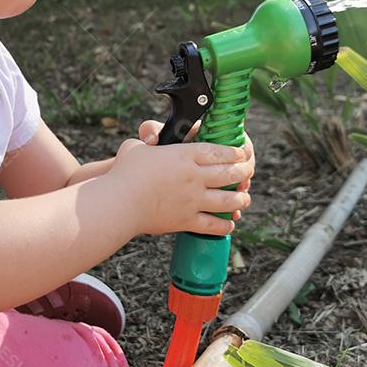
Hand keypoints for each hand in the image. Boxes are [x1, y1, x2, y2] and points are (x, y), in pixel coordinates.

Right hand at [131, 120, 254, 219]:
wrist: (119, 203)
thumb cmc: (124, 173)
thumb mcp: (136, 147)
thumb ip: (147, 141)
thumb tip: (148, 141)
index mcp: (184, 155)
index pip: (218, 151)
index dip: (234, 152)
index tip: (241, 154)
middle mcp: (194, 177)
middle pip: (229, 173)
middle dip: (244, 172)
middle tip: (248, 172)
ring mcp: (192, 200)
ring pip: (227, 200)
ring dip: (240, 199)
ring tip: (245, 198)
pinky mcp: (186, 221)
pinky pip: (213, 225)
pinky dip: (224, 225)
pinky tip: (229, 224)